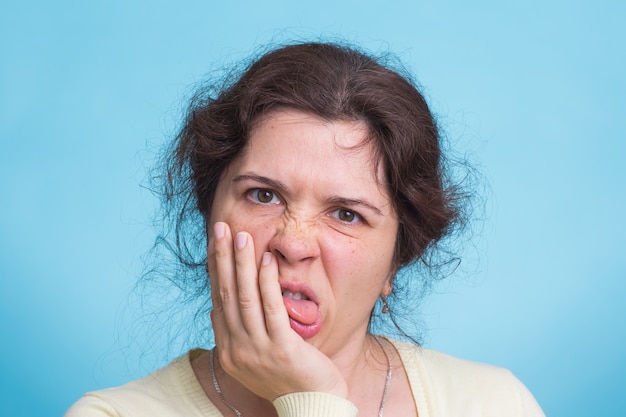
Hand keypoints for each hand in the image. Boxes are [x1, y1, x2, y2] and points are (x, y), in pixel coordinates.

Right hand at [208, 221, 347, 400]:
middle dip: (222, 258)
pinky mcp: (281, 348)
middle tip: (220, 228)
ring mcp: (257, 350)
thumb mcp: (252, 358)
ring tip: (240, 236)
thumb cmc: (286, 379)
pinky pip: (271, 308)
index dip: (216, 269)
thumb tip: (215, 309)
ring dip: (241, 263)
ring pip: (245, 297)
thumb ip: (235, 334)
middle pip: (226, 294)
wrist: (310, 406)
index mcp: (228, 350)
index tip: (215, 244)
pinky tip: (267, 259)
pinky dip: (268, 280)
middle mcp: (237, 349)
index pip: (218, 300)